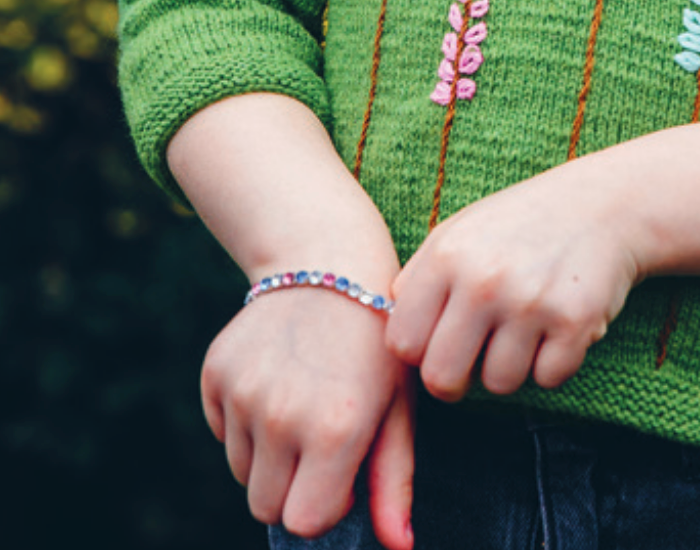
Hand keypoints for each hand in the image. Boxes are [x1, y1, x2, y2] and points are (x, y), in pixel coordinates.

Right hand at [201, 287, 414, 549]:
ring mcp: (242, 394)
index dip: (327, 504)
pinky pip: (223, 432)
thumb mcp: (399, 404)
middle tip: (324, 438)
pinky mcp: (214, 374)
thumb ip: (394, 482)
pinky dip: (245, 421)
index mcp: (334, 430)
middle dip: (295, 488)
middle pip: (267, 507)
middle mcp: (280, 417)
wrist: (330, 261)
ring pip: (243, 472)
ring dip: (271, 454)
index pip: (304, 523)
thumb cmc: (377, 341)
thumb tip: (400, 547)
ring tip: (305, 400)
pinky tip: (279, 379)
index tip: (344, 469)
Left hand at [385, 163, 641, 400]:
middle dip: (458, 379)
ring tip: (527, 328)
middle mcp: (483, 279)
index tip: (440, 341)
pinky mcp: (574, 322)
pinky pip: (548, 380)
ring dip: (513, 367)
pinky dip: (555, 364)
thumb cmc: (522, 225)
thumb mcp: (461, 233)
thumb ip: (421, 281)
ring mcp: (530, 302)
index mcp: (445, 255)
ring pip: (499, 384)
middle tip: (478, 356)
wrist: (605, 204)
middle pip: (442, 379)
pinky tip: (560, 327)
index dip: (420, 352)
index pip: (402, 344)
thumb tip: (392, 340)